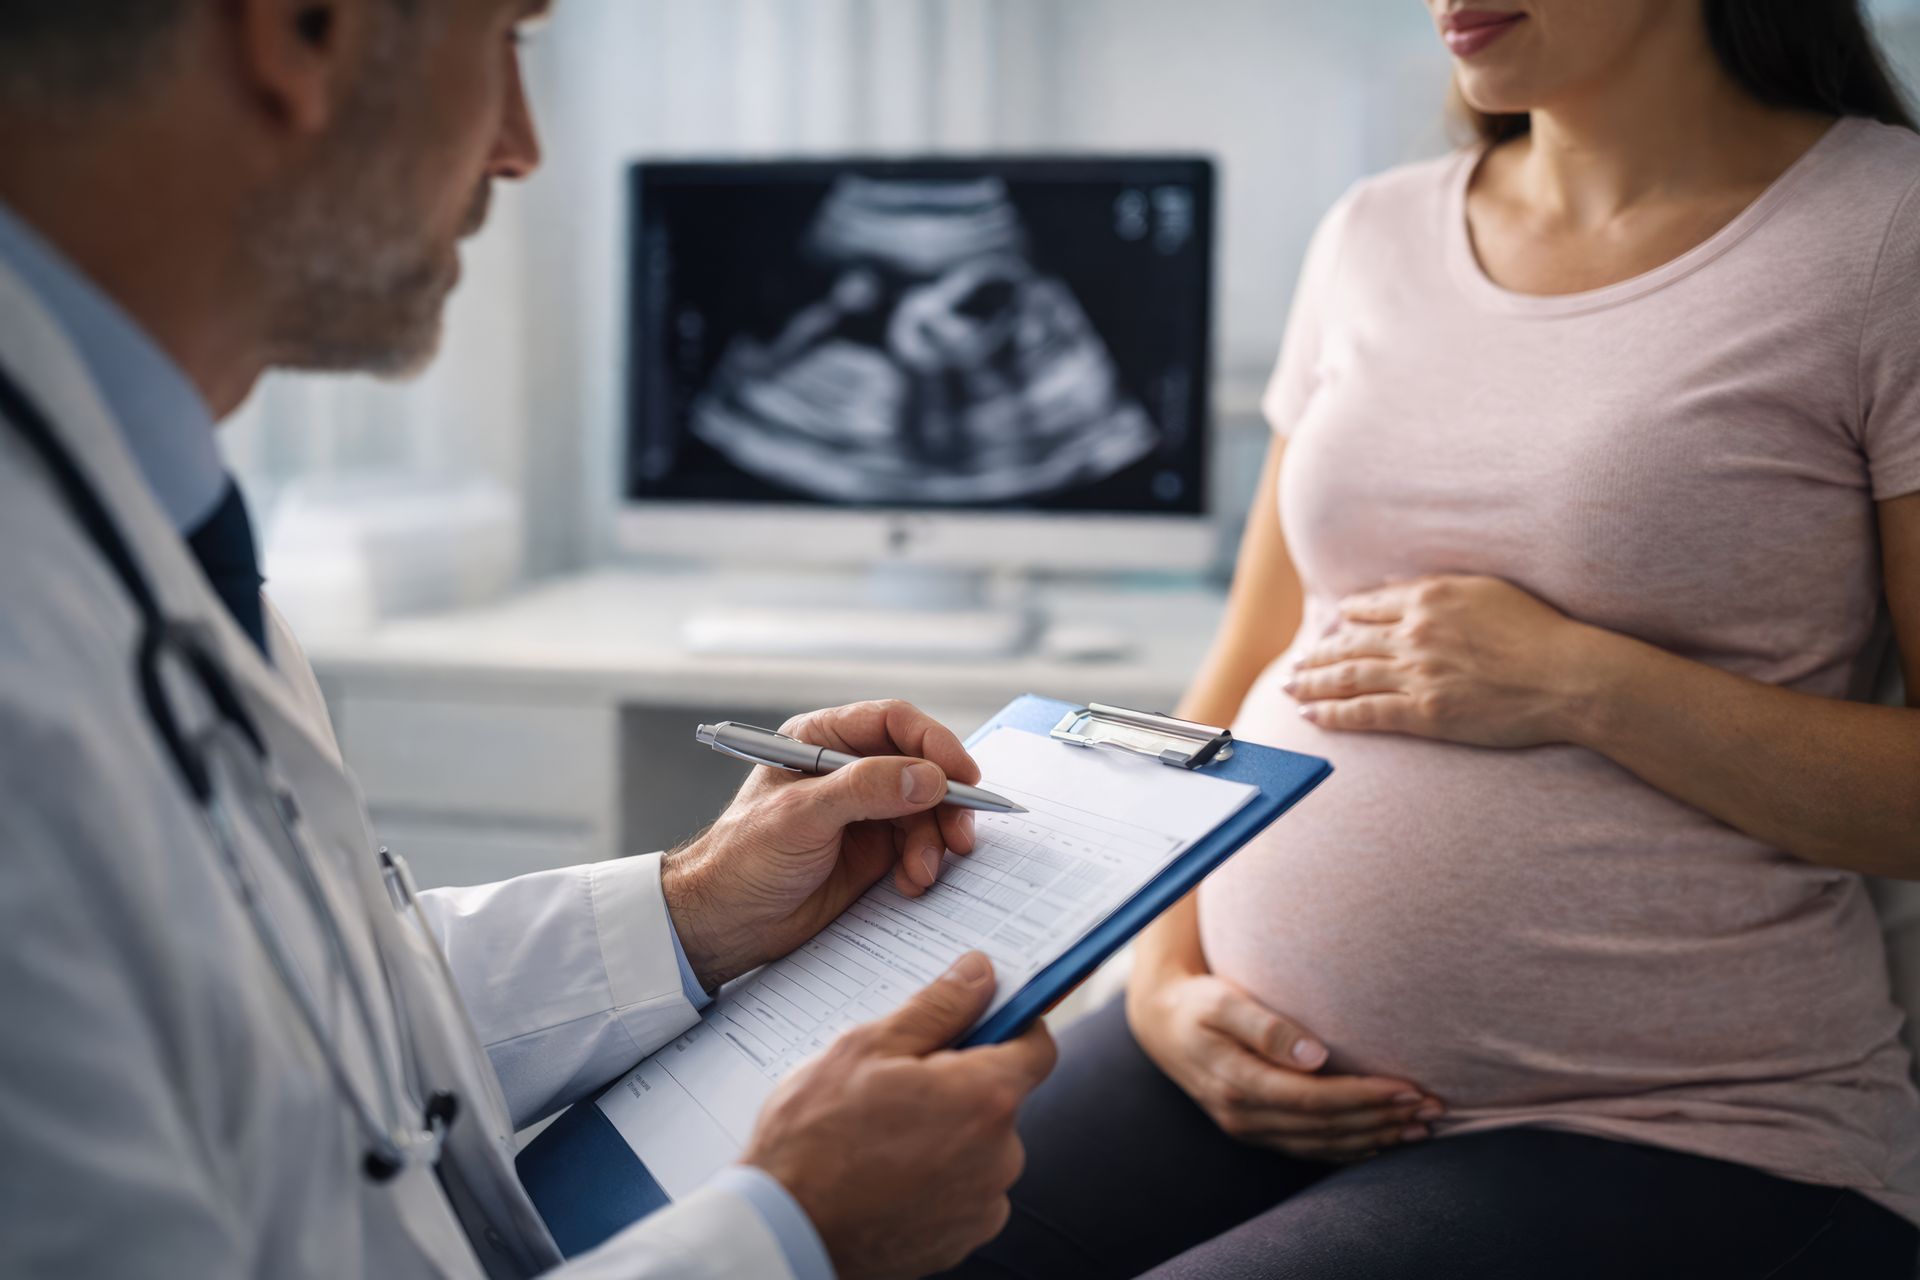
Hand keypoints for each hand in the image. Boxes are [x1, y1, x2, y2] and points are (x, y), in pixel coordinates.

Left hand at [663, 700, 982, 989]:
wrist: (726, 923)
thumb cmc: (743, 859)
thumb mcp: (802, 817)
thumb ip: (865, 790)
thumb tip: (929, 777)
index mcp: (822, 740)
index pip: (894, 723)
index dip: (934, 744)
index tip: (963, 776)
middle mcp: (848, 769)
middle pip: (921, 767)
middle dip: (944, 803)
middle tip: (959, 836)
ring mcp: (864, 810)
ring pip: (926, 810)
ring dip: (934, 842)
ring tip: (921, 873)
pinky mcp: (874, 849)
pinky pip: (918, 845)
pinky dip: (924, 864)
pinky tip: (911, 884)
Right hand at [743, 952, 1056, 1279]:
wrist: (782, 1232)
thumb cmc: (815, 1139)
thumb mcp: (867, 1048)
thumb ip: (937, 1007)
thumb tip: (979, 974)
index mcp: (985, 1099)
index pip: (1036, 1047)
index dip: (1012, 1026)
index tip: (981, 1018)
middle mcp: (999, 1157)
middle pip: (998, 1099)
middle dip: (959, 1085)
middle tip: (898, 1084)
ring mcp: (981, 1207)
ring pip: (977, 1148)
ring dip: (946, 1135)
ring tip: (880, 1136)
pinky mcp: (959, 1242)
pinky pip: (961, 1194)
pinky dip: (934, 1181)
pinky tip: (884, 1175)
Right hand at [1127, 971, 1441, 1160]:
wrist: (1161, 1022)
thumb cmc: (1197, 1002)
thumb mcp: (1222, 1001)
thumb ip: (1265, 1026)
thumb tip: (1315, 1054)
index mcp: (1237, 1083)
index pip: (1314, 1100)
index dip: (1364, 1098)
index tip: (1409, 1088)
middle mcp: (1243, 1116)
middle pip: (1326, 1128)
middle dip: (1382, 1120)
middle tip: (1434, 1107)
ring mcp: (1249, 1128)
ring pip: (1323, 1144)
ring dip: (1375, 1138)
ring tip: (1423, 1128)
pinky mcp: (1256, 1130)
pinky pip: (1311, 1148)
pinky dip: (1351, 1148)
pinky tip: (1383, 1140)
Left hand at [1286, 574, 1597, 747]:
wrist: (1568, 675)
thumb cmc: (1540, 631)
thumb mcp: (1488, 590)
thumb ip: (1441, 588)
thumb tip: (1400, 585)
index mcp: (1429, 598)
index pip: (1369, 607)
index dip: (1344, 619)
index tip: (1329, 628)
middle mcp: (1414, 632)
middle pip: (1348, 642)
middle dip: (1317, 653)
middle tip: (1295, 663)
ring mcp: (1416, 673)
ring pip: (1348, 676)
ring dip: (1312, 681)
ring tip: (1290, 685)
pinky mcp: (1424, 712)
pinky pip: (1365, 712)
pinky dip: (1332, 714)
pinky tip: (1310, 715)